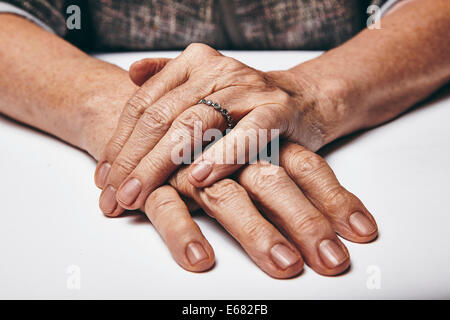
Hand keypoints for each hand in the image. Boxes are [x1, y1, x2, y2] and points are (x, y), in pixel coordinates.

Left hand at [94, 43, 333, 214]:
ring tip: (140, 193)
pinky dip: (222, 156)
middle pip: (163, 117)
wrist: (302, 100)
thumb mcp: (204, 87)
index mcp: (193, 64)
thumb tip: (130, 75)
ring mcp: (248, 89)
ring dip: (164, 163)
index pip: (144, 105)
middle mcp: (217, 71)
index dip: (120, 143)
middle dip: (134, 161)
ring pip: (195, 124)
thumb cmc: (245, 104)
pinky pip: (246, 133)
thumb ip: (167, 79)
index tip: (104, 179)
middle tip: (115, 196)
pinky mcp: (278, 110)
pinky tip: (197, 178)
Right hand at [142, 142, 376, 277]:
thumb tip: (344, 214)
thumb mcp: (255, 144)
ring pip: (228, 199)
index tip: (361, 231)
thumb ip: (290, 168)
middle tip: (332, 259)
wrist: (164, 108)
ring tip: (285, 265)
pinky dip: (184, 232)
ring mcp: (194, 165)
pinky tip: (200, 259)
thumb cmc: (214, 131)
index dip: (334, 197)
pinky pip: (168, 208)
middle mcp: (232, 151)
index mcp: (259, 138)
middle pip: (273, 183)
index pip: (304, 166)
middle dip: (305, 221)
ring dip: (257, 233)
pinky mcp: (160, 182)